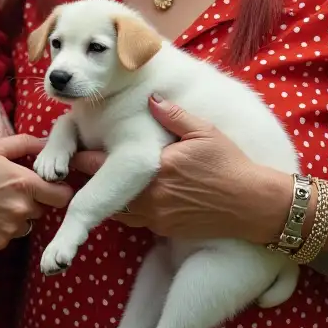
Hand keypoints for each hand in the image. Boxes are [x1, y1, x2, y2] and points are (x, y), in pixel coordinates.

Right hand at [0, 133, 72, 250]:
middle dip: (33, 200)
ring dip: (18, 215)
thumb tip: (47, 142)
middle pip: (43, 209)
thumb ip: (25, 144)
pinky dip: (1, 228)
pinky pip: (9, 235)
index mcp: (25, 183)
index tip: (48, 186)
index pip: (62, 195)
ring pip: (26, 223)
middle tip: (11, 190)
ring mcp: (10, 228)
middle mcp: (22, 209)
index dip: (58, 190)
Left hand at [71, 97, 290, 244]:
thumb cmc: (230, 164)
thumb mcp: (204, 131)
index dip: (85, 156)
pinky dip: (126, 207)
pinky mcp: (164, 229)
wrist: (253, 204)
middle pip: (103, 190)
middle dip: (91, 177)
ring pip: (116, 208)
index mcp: (156, 168)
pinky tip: (127, 193)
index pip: (104, 165)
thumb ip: (173, 115)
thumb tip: (150, 98)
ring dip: (107, 195)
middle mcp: (151, 197)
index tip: (74, 148)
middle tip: (79, 163)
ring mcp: (157, 216)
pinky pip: (135, 219)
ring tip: (99, 179)